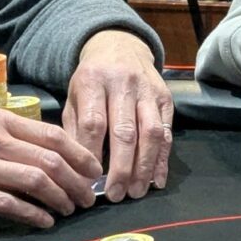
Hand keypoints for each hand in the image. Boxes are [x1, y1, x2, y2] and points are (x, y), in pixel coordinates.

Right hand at [0, 104, 100, 227]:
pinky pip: (6, 203)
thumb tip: (62, 150)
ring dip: (59, 197)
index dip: (80, 154)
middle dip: (76, 180)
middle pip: (50, 160)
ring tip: (71, 207)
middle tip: (88, 195)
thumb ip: (18, 132)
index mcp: (2, 120)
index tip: (95, 169)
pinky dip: (31, 213)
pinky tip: (45, 220)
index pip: (53, 136)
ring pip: (34, 181)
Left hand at [61, 30, 173, 202]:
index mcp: (94, 81)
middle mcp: (124, 84)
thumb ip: (75, 130)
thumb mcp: (74, 97)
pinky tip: (157, 179)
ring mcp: (149, 90)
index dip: (91, 155)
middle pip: (125, 131)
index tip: (86, 182)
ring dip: (145, 166)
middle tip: (116, 195)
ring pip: (151, 132)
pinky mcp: (166, 97)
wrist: (120, 46)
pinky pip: (167, 131)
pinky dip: (163, 158)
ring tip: (137, 191)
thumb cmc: (92, 79)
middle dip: (122, 167)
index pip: (94, 124)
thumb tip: (79, 171)